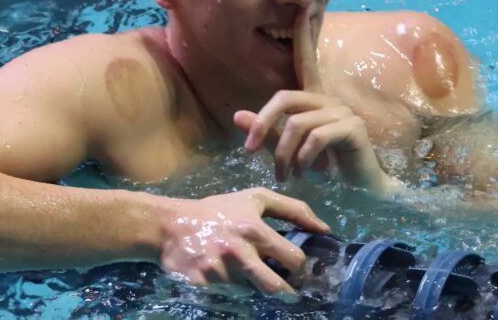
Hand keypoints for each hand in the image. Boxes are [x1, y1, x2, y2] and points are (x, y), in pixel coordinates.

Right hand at [157, 187, 328, 293]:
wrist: (172, 226)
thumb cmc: (219, 210)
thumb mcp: (256, 199)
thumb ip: (292, 209)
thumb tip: (324, 229)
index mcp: (254, 229)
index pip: (293, 259)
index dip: (301, 269)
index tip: (300, 271)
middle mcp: (239, 253)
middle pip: (276, 288)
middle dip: (287, 292)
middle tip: (288, 289)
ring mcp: (221, 272)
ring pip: (253, 294)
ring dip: (257, 289)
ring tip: (252, 277)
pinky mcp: (205, 286)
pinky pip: (231, 298)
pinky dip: (236, 292)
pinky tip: (228, 278)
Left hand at [233, 10, 395, 193]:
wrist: (360, 189)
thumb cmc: (326, 167)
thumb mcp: (290, 150)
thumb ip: (267, 132)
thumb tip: (237, 116)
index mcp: (314, 99)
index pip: (305, 61)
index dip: (303, 36)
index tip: (302, 9)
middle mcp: (328, 99)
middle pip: (285, 97)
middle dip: (262, 123)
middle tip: (249, 149)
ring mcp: (342, 111)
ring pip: (297, 124)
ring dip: (283, 153)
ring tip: (284, 174)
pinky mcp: (352, 127)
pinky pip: (316, 136)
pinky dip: (304, 158)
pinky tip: (305, 172)